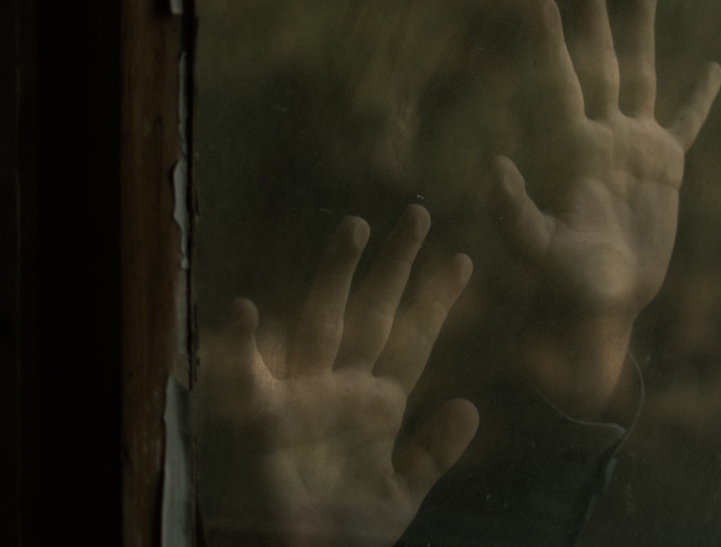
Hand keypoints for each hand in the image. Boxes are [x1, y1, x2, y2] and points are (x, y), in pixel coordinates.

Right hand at [197, 205, 477, 546]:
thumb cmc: (343, 534)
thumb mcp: (399, 496)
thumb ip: (433, 454)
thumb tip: (471, 407)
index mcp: (377, 405)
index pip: (414, 339)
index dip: (437, 300)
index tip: (464, 260)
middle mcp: (341, 388)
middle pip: (373, 313)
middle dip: (396, 266)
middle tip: (420, 214)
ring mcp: (302, 396)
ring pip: (323, 321)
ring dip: (335, 276)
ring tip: (355, 227)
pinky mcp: (259, 419)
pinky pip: (246, 378)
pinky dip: (241, 346)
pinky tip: (246, 308)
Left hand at [491, 0, 720, 419]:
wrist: (603, 301)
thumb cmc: (564, 282)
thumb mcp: (536, 249)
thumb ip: (513, 211)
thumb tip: (494, 163)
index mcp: (571, 148)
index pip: (560, 83)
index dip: (551, 45)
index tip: (539, 3)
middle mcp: (602, 136)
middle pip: (602, 62)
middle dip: (598, 18)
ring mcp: (634, 148)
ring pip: (644, 75)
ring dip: (644, 32)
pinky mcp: (666, 168)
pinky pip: (687, 124)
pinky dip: (699, 99)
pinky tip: (712, 70)